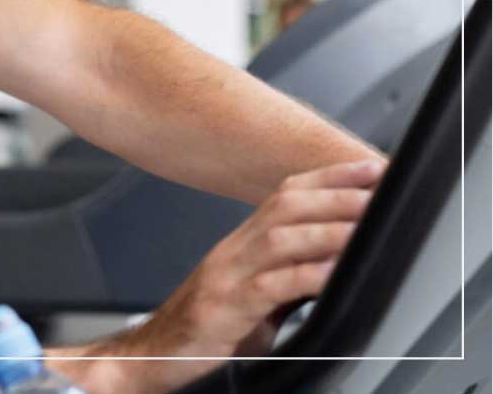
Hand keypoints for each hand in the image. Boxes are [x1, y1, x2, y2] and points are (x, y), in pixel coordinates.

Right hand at [93, 159, 386, 393]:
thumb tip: (335, 266)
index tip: (369, 168)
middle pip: (284, 206)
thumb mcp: (251, 297)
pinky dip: (305, 275)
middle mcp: (232, 252)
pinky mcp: (223, 310)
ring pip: (279, 239)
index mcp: (240, 246)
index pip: (285, 195)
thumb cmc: (204, 331)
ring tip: (364, 225)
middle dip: (335, 194)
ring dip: (326, 229)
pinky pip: (268, 286)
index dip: (328, 177)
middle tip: (376, 190)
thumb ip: (287, 277)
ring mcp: (225, 277)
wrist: (150, 357)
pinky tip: (332, 274)